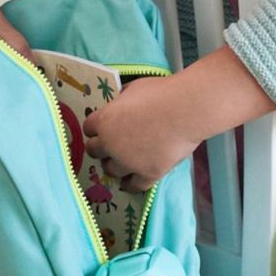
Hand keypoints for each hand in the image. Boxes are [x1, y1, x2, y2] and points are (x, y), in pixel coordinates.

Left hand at [83, 76, 199, 193]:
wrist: (187, 110)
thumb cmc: (161, 94)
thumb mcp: (133, 88)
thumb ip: (121, 100)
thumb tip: (119, 103)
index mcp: (104, 121)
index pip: (88, 128)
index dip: (95, 127)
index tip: (102, 128)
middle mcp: (111, 144)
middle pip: (94, 151)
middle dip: (101, 147)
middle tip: (110, 145)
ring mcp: (128, 162)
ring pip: (110, 170)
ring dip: (113, 165)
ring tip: (122, 162)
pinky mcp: (146, 174)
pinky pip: (132, 186)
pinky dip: (130, 184)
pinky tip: (130, 182)